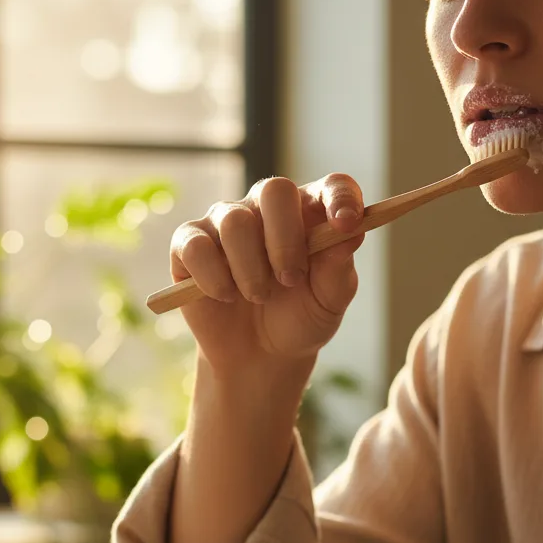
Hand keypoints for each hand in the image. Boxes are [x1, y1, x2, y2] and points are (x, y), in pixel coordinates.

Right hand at [169, 173, 366, 377]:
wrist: (260, 356)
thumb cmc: (299, 320)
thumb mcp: (328, 302)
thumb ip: (339, 268)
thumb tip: (351, 233)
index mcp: (311, 215)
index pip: (333, 187)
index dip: (341, 198)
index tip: (347, 224)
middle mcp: (268, 209)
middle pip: (275, 190)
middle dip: (284, 239)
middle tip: (290, 279)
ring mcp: (226, 222)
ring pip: (235, 222)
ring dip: (250, 270)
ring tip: (258, 296)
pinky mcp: (190, 244)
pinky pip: (196, 247)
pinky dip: (214, 278)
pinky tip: (225, 296)